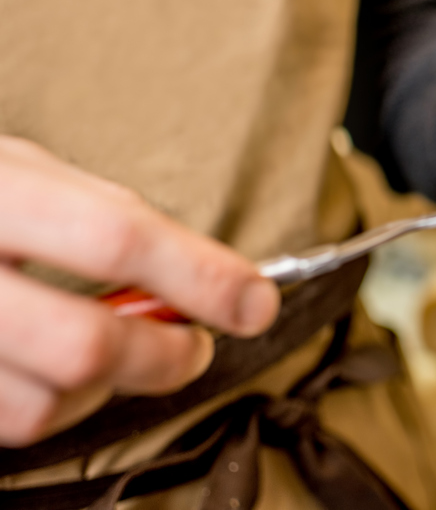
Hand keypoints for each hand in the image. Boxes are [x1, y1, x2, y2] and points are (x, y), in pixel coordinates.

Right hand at [0, 137, 279, 445]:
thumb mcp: (21, 167)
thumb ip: (102, 213)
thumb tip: (204, 271)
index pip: (117, 236)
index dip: (201, 275)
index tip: (256, 301)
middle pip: (84, 343)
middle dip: (164, 355)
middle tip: (195, 346)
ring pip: (45, 403)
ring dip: (105, 389)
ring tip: (117, 352)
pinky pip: (7, 423)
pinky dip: (52, 404)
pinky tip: (56, 370)